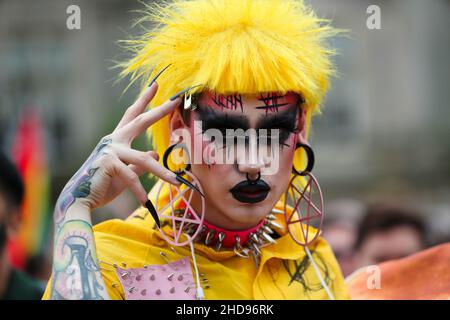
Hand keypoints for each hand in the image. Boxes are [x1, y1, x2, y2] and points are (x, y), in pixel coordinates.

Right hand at [54, 82, 180, 221]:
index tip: (155, 85)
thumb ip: (139, 164)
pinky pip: (132, 177)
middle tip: (175, 100)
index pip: (133, 116)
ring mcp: (110, 150)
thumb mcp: (125, 174)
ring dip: (162, 173)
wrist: (79, 200)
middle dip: (159, 111)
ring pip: (144, 159)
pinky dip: (139, 191)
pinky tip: (146, 203)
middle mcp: (113, 140)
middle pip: (140, 121)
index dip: (144, 100)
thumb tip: (154, 153)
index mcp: (117, 140)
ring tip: (176, 182)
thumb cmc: (101, 186)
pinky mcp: (109, 163)